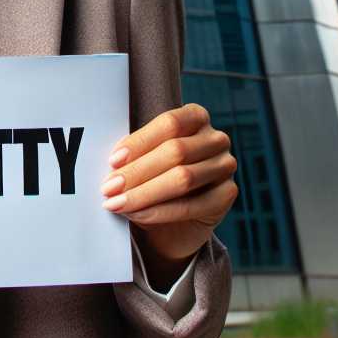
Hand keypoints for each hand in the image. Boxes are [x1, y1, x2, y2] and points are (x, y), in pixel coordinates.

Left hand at [101, 103, 237, 279]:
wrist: (175, 221)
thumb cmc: (156, 179)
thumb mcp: (144, 160)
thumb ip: (134, 155)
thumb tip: (114, 164)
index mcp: (196, 117)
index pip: (169, 123)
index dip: (139, 142)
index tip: (112, 161)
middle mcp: (216, 138)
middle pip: (176, 151)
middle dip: (137, 172)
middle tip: (108, 188)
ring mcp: (225, 165)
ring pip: (183, 178)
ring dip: (145, 193)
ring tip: (118, 203)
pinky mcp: (228, 194)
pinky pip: (192, 205)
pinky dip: (160, 212)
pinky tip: (138, 215)